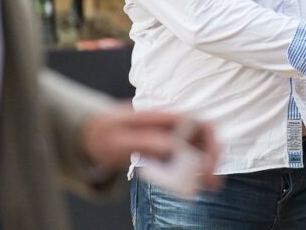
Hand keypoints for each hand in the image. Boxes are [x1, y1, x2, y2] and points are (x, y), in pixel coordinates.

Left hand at [82, 105, 221, 190]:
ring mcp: (171, 137)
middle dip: (213, 159)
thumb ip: (146, 141)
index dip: (210, 145)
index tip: (206, 168)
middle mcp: (174, 126)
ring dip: (206, 167)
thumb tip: (173, 147)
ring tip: (208, 187)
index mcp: (166, 118)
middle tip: (212, 183)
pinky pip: (186, 159)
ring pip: (199, 149)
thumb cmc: (106, 132)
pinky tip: (192, 185)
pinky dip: (193, 172)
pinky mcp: (165, 150)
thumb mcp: (120, 138)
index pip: (200, 125)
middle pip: (205, 138)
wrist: (93, 133)